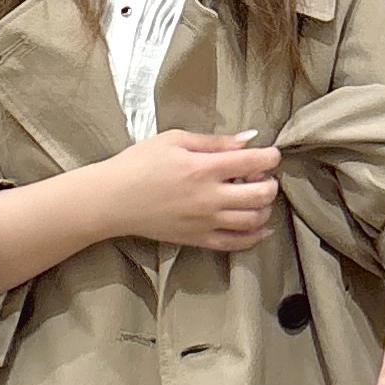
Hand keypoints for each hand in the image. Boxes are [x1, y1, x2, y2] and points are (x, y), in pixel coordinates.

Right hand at [102, 128, 280, 250]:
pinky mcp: (198, 239)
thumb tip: (249, 140)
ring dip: (265, 209)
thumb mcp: (175, 140)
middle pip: (260, 195)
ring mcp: (205, 222)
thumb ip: (214, 141)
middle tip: (264, 177)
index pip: (253, 162)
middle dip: (270, 183)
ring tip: (258, 198)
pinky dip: (255, 237)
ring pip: (253, 221)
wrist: (113, 200)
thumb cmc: (139, 164)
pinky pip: (235, 243)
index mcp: (204, 168)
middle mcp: (209, 198)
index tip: (271, 154)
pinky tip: (262, 228)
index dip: (271, 157)